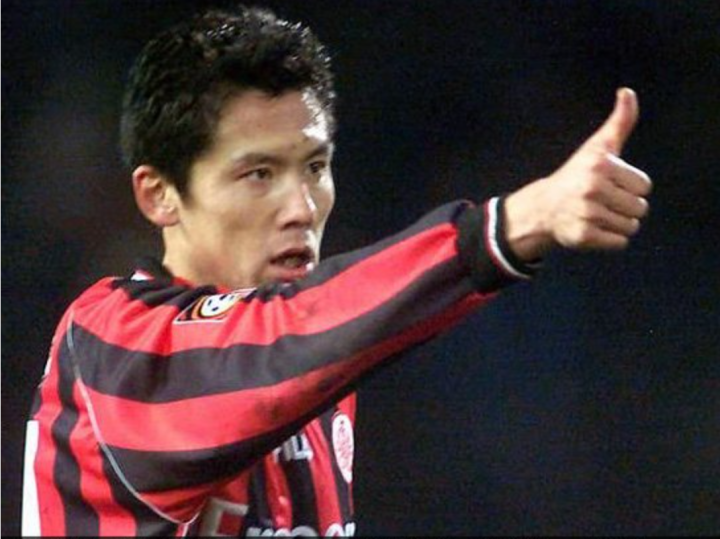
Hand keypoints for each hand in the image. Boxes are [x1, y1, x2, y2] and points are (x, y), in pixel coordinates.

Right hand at [504, 88, 652, 260]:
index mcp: (600, 166)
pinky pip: (619, 243)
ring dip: (619, 224)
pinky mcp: (583, 236)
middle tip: (602, 202)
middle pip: (640, 208)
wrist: (543, 207)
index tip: (609, 185)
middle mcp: (592, 189)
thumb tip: (628, 92)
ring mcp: (586, 214)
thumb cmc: (576, 176)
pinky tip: (594, 229)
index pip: (644, 185)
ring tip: (598, 215)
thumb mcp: (597, 147)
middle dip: (626, 208)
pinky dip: (610, 240)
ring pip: (631, 227)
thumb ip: (619, 121)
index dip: (630, 187)